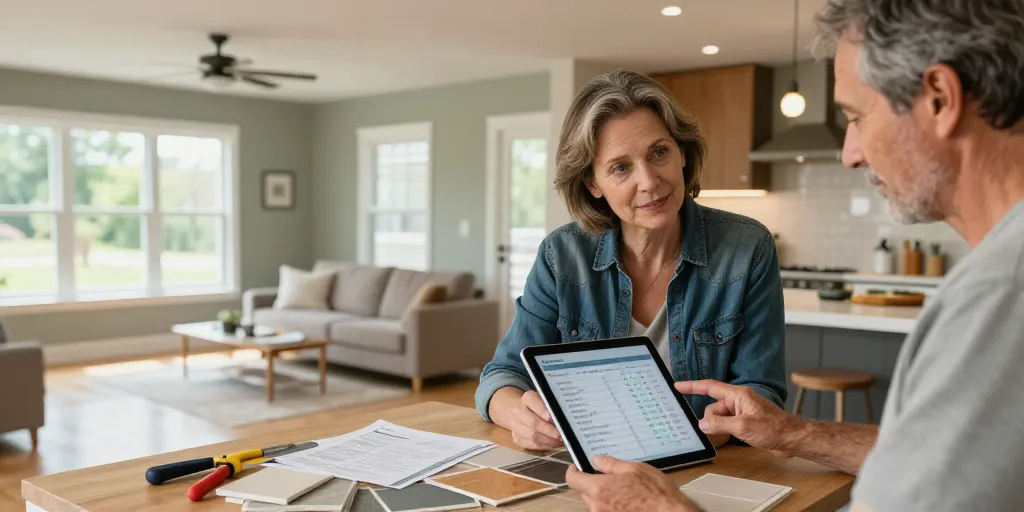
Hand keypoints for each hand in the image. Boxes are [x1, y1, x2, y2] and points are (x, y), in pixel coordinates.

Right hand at [509, 390, 562, 449]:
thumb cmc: (538, 405)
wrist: (518, 411)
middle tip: (562, 435)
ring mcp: (515, 426)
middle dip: (550, 431)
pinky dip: (544, 446)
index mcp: (527, 398)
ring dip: (549, 441)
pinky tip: (553, 444)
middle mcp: (518, 411)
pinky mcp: (517, 438)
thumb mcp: (544, 400)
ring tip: (560, 441)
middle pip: (534, 423)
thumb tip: (562, 419)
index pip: (534, 403)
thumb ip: (551, 407)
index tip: (555, 419)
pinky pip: (532, 445)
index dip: (544, 411)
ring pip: (533, 436)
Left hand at [565, 456, 700, 511]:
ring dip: (603, 495)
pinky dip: (612, 504)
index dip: (574, 470)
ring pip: (595, 503)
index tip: (580, 466)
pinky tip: (628, 500)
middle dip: (592, 482)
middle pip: (583, 491)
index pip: (572, 479)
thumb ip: (611, 464)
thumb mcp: (635, 469)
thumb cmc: (656, 494)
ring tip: (624, 489)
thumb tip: (596, 460)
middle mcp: (597, 507)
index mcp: (599, 489)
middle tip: (610, 476)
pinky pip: (606, 510)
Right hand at [675, 380, 798, 454]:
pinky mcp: (745, 422)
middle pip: (713, 407)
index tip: (677, 386)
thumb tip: (702, 424)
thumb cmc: (773, 428)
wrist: (792, 438)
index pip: (710, 387)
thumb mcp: (743, 427)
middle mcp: (738, 401)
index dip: (692, 386)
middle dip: (712, 420)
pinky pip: (727, 424)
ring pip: (719, 418)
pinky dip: (725, 431)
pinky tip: (733, 437)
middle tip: (722, 431)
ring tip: (734, 435)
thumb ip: (720, 424)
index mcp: (737, 395)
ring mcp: (741, 412)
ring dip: (720, 428)